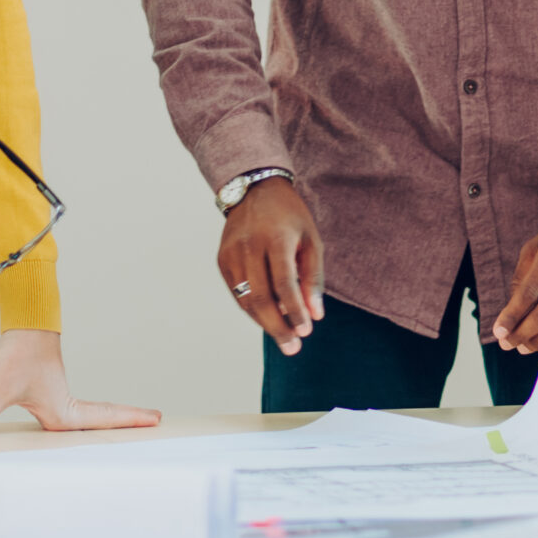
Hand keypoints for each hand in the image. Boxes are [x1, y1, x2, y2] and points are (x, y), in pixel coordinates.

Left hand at [0, 329, 161, 438]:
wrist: (23, 323)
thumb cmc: (19, 352)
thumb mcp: (0, 387)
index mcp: (62, 411)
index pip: (102, 420)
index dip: (128, 420)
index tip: (156, 419)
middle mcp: (65, 406)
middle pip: (104, 417)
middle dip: (129, 420)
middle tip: (157, 420)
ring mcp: (60, 396)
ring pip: (92, 413)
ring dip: (113, 418)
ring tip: (134, 423)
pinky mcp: (49, 389)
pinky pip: (78, 408)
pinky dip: (93, 413)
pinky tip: (85, 421)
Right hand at [217, 176, 323, 355]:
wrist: (254, 189)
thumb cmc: (289, 216)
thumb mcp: (310, 240)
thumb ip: (313, 278)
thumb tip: (315, 315)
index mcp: (275, 238)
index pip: (284, 284)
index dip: (294, 312)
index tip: (306, 332)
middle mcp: (249, 246)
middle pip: (261, 298)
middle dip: (277, 328)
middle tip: (292, 348)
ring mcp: (231, 253)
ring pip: (245, 300)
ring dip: (264, 323)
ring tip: (283, 337)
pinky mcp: (221, 259)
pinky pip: (236, 292)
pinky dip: (252, 309)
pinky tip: (267, 317)